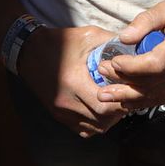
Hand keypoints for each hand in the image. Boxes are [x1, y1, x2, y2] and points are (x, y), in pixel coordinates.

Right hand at [18, 24, 132, 137]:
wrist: (29, 51)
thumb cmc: (60, 42)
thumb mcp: (88, 36)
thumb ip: (112, 42)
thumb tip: (134, 47)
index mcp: (74, 82)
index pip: (105, 106)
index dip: (122, 103)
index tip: (130, 92)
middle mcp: (66, 101)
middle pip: (101, 121)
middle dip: (118, 112)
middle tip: (127, 98)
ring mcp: (61, 111)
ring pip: (94, 128)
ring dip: (109, 119)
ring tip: (116, 103)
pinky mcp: (58, 115)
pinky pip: (83, 129)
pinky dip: (95, 124)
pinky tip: (100, 110)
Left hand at [96, 0, 164, 109]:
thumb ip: (145, 21)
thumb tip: (124, 38)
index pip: (155, 64)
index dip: (131, 67)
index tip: (113, 62)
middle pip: (152, 84)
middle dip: (123, 83)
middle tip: (102, 78)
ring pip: (156, 95)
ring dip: (129, 98)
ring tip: (106, 96)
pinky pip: (162, 96)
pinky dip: (142, 100)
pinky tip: (125, 100)